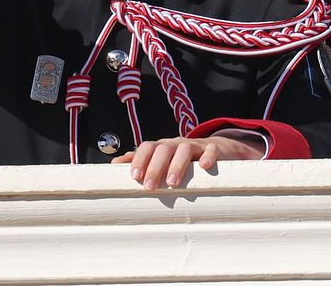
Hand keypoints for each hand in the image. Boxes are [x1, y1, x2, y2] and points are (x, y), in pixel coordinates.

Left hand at [113, 134, 262, 188]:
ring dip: (177, 165)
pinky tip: (204, 167)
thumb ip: (139, 160)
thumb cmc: (182, 158)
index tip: (135, 176)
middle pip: (164, 149)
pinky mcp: (214, 150)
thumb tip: (114, 165)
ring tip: (172, 183)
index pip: (148, 147)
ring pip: (185, 149)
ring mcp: (195, 145)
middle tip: (150, 186)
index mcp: (162, 147)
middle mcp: (176, 144)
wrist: (216, 148)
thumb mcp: (161, 158)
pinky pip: (212, 150)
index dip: (140, 159)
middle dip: (155, 167)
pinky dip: (208, 157)